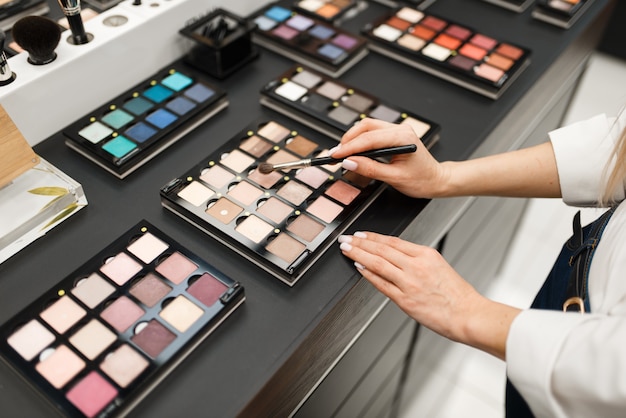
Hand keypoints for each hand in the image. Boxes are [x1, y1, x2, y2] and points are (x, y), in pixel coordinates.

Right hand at [331, 118, 446, 198]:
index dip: (349, 147)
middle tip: (336, 155)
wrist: (436, 180)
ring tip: (342, 153)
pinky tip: (354, 150)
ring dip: (353, 138)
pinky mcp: (394, 134)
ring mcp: (397, 130)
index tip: (335, 156)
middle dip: (348, 140)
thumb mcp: (394, 178)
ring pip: (368, 127)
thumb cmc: (421, 180)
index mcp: (403, 138)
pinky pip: (373, 132)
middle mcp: (400, 130)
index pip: (369, 139)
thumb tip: (349, 163)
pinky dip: (361, 140)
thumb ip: (370, 169)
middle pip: (366, 127)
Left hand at [338, 231, 519, 359]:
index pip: (393, 241)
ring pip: (378, 263)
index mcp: (426, 255)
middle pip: (382, 250)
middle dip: (360, 243)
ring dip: (358, 254)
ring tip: (346, 249)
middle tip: (345, 238)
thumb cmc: (456, 295)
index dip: (373, 237)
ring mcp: (409, 283)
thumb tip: (394, 257)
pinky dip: (368, 274)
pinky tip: (358, 267)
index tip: (360, 234)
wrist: (468, 315)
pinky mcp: (405, 300)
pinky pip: (381, 284)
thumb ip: (417, 260)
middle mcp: (417, 266)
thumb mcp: (439, 266)